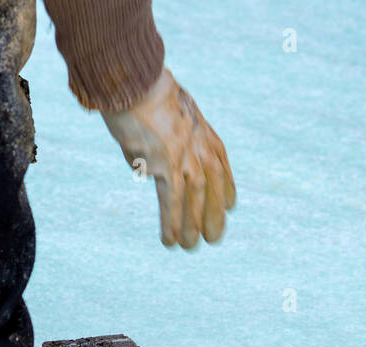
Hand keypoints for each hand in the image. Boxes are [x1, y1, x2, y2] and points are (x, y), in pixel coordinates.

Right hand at [102, 69, 235, 248]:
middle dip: (214, 215)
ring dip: (192, 226)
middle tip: (213, 238)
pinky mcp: (165, 166)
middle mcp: (199, 147)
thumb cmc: (142, 91)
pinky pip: (171, 203)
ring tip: (190, 247)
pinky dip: (172, 224)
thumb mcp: (167, 111)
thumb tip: (147, 167)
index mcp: (203, 132)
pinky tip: (169, 241)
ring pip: (195, 201)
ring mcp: (184, 157)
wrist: (135, 81)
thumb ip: (165, 139)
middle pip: (214, 189)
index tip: (230, 207)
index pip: (222, 166)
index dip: (227, 189)